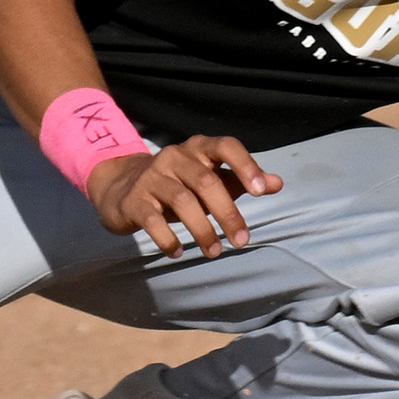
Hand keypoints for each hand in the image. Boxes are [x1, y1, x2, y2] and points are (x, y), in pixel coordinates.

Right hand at [87, 135, 280, 257]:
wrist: (121, 187)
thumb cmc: (178, 184)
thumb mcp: (211, 178)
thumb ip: (242, 180)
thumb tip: (277, 183)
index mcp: (198, 148)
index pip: (226, 146)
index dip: (244, 165)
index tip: (259, 191)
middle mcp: (174, 157)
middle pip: (206, 181)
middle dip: (227, 213)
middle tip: (242, 241)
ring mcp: (151, 177)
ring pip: (182, 201)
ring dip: (202, 230)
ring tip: (215, 252)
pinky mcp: (133, 200)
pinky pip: (152, 220)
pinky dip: (168, 238)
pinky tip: (178, 252)